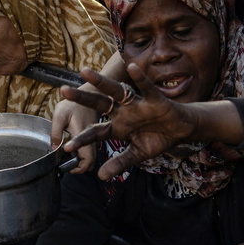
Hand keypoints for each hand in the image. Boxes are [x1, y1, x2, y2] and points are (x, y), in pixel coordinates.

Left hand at [50, 92, 98, 172]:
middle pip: (90, 163)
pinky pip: (88, 151)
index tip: (65, 164)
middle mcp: (92, 140)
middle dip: (78, 167)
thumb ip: (55, 133)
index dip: (77, 168)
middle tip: (65, 162)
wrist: (88, 93)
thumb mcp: (59, 116)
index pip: (87, 160)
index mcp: (85, 136)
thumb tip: (54, 149)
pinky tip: (70, 148)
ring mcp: (94, 139)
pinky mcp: (92, 137)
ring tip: (66, 155)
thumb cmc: (73, 103)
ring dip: (79, 161)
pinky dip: (81, 154)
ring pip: (90, 158)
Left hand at [62, 64, 199, 179]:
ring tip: (85, 72)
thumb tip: (101, 177)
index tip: (66, 147)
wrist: (180, 130)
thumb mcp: (137, 154)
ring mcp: (137, 104)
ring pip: (116, 91)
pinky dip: (141, 78)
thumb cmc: (158, 139)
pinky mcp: (154, 99)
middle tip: (62, 91)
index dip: (82, 139)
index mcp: (118, 126)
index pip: (96, 132)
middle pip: (99, 104)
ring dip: (101, 82)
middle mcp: (123, 112)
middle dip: (82, 98)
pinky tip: (132, 67)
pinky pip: (146, 88)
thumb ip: (119, 163)